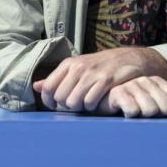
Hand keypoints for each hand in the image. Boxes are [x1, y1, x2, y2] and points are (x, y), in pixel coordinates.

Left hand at [32, 48, 166, 115]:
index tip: (58, 106)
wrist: (130, 58)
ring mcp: (92, 74)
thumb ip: (56, 78)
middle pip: (60, 98)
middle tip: (77, 105)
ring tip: (87, 104)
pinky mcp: (106, 80)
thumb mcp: (77, 67)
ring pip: (74, 102)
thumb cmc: (100, 66)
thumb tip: (35, 87)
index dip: (50, 102)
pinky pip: (90, 103)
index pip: (48, 88)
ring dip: (80, 108)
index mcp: (68, 64)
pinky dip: (92, 107)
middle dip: (67, 107)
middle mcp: (78, 67)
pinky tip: (97, 103)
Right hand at [99, 75, 166, 116]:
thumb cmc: (130, 106)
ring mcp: (131, 85)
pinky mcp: (118, 93)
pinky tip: (124, 115)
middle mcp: (145, 81)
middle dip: (159, 118)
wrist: (101, 103)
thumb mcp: (153, 104)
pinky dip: (131, 117)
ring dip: (144, 120)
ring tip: (136, 118)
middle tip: (147, 119)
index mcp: (156, 82)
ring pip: (150, 110)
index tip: (163, 117)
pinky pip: (133, 111)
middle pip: (166, 107)